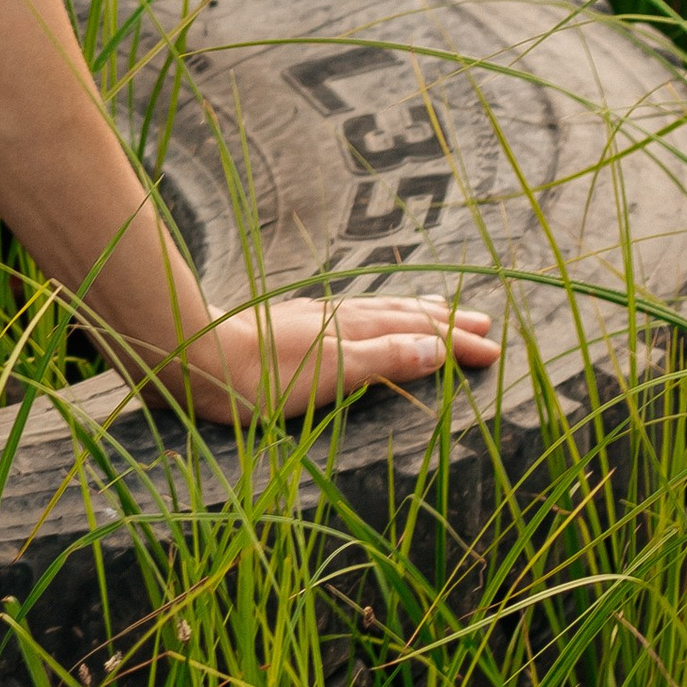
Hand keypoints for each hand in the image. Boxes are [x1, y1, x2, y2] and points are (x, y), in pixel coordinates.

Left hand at [148, 285, 499, 424]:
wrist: (192, 357)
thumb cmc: (259, 376)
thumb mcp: (330, 373)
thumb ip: (383, 360)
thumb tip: (439, 350)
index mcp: (354, 331)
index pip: (420, 335)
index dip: (458, 343)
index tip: (493, 350)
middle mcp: (339, 318)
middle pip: (404, 315)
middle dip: (445, 320)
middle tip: (482, 320)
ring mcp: (315, 319)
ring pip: (379, 311)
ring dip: (414, 312)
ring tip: (437, 310)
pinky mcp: (292, 326)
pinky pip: (353, 314)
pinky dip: (377, 315)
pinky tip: (365, 318)